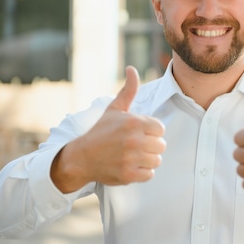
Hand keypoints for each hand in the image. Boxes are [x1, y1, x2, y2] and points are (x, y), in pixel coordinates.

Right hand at [51, 66, 165, 191]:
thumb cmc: (101, 131)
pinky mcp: (129, 175)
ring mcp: (131, 159)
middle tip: (135, 146)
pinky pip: (150, 174)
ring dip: (147, 159)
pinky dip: (142, 172)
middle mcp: (133, 140)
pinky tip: (131, 166)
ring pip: (157, 160)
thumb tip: (132, 68)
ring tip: (134, 156)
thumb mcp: (115, 109)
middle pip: (161, 145)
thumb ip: (128, 90)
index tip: (139, 133)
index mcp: (134, 123)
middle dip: (150, 146)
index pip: (160, 129)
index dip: (151, 131)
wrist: (82, 157)